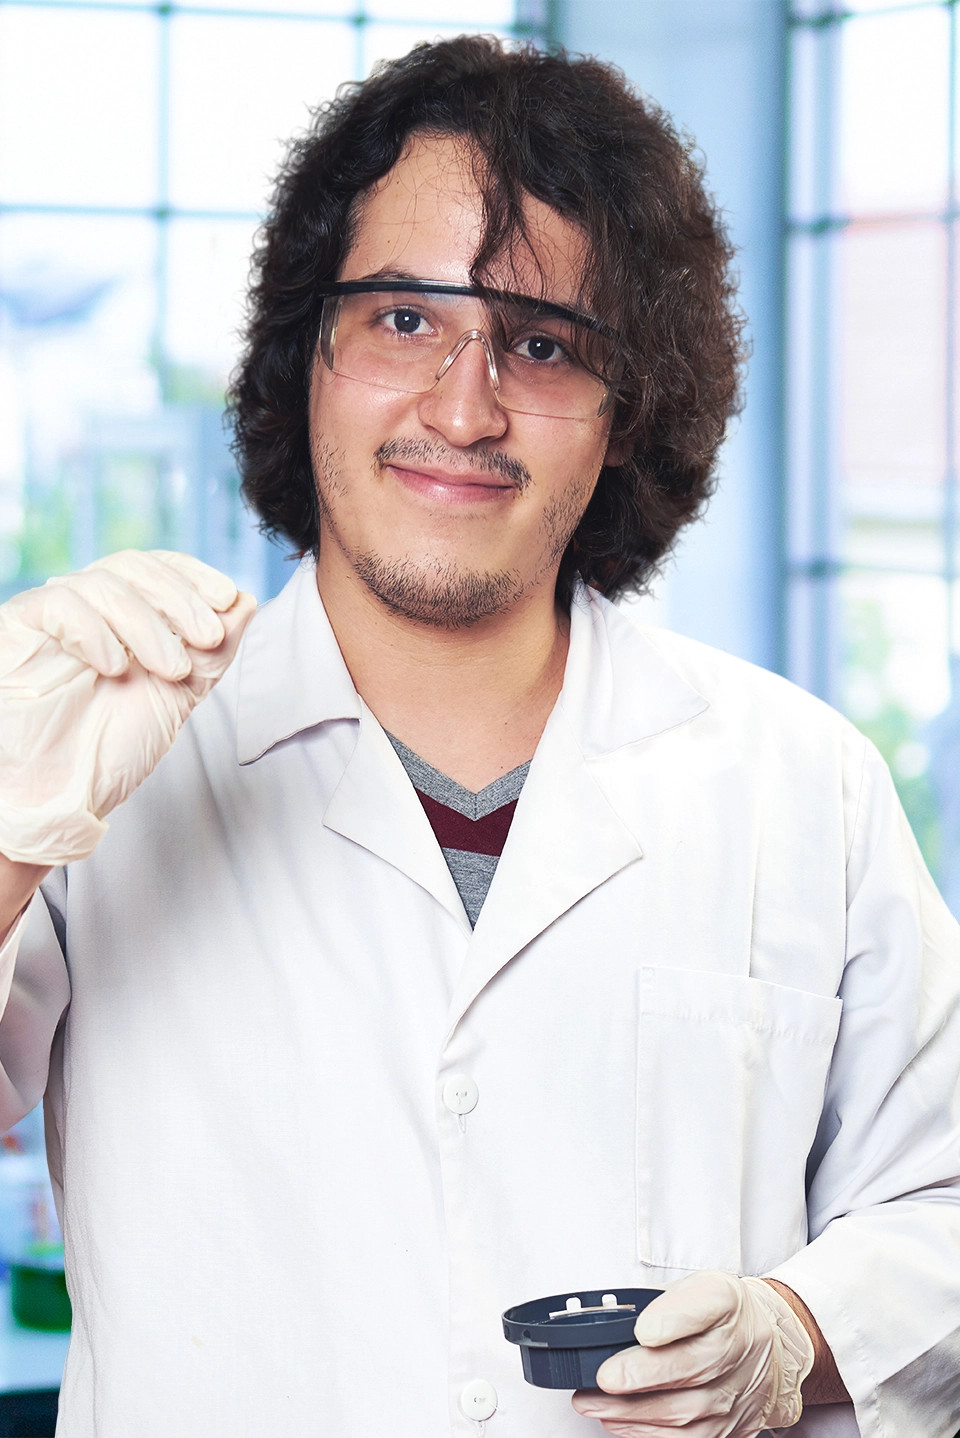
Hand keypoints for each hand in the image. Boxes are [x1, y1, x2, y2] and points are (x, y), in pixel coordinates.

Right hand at [0, 550, 256, 865]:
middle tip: (206, 638)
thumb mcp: (175, 698)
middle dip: (180, 599)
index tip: (227, 598)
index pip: (157, 570)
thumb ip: (211, 654)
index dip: (194, 576)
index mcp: (123, 621)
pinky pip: (57, 603)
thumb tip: (247, 603)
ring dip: (148, 625)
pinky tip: (114, 666)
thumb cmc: (105, 752)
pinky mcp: (16, 628)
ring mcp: (50, 618)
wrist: (51, 796)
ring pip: (104, 585)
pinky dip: (95, 630)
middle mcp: (87, 611)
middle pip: (134, 568)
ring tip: (171, 670)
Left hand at [571, 1271, 813, 1435]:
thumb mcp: (694, 1285)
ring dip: (633, 1411)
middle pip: (693, 1366)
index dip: (673, 1320)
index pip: (706, 1305)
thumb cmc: (720, 1314)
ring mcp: (735, 1392)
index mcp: (726, 1301)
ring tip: (592, 1402)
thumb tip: (613, 1322)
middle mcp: (738, 1347)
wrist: (766, 1347)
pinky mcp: (728, 1427)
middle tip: (606, 1377)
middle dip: (644, 1375)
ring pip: (685, 1411)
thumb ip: (660, 1300)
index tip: (643, 1329)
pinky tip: (616, 1421)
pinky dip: (647, 1433)